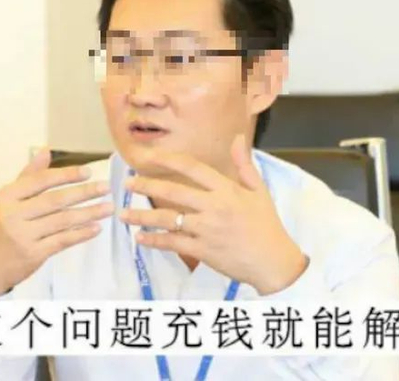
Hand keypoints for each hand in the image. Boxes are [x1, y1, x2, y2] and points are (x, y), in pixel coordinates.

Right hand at [0, 149, 113, 296]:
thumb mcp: (7, 200)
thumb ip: (28, 176)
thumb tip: (45, 150)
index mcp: (7, 196)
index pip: (41, 180)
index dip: (66, 175)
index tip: (88, 172)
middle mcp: (13, 215)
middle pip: (55, 200)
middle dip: (84, 193)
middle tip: (106, 187)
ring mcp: (23, 236)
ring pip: (63, 221)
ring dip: (89, 213)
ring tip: (108, 208)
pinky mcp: (33, 255)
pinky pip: (63, 241)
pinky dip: (81, 234)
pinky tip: (96, 228)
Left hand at [120, 134, 307, 294]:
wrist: (274, 261)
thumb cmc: (267, 225)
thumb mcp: (259, 191)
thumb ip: (244, 164)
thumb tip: (236, 138)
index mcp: (226, 189)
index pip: (192, 168)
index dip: (168, 160)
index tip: (149, 156)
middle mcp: (214, 207)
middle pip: (173, 192)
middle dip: (146, 186)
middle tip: (126, 183)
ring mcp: (207, 230)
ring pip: (168, 220)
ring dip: (142, 216)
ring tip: (123, 214)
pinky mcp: (203, 251)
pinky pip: (173, 244)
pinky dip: (154, 241)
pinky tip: (140, 238)